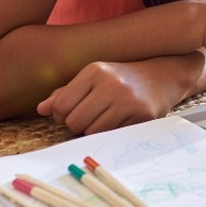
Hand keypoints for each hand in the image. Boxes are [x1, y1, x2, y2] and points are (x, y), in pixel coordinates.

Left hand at [36, 53, 202, 134]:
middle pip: (74, 122)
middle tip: (89, 117)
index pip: (61, 106)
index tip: (73, 111)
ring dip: (93, 131)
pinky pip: (111, 136)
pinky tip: (119, 121)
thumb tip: (41, 109)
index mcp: (94, 70)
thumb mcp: (94, 78)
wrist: (164, 75)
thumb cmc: (122, 78)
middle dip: (76, 125)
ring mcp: (127, 100)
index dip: (62, 115)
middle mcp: (111, 83)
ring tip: (104, 118)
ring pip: (91, 132)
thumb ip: (65, 92)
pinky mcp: (141, 115)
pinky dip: (110, 133)